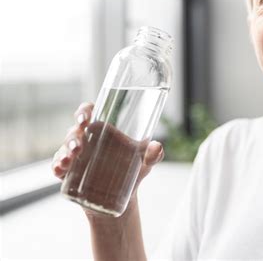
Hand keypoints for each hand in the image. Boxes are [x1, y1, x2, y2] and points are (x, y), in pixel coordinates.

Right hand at [51, 102, 164, 218]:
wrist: (124, 198)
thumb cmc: (135, 171)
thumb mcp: (145, 162)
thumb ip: (153, 154)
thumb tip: (157, 147)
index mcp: (104, 130)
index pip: (90, 112)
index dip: (84, 111)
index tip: (85, 118)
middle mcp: (88, 139)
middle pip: (75, 130)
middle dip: (73, 136)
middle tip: (79, 146)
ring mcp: (77, 155)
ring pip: (65, 147)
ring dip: (64, 152)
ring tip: (69, 161)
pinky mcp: (70, 172)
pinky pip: (58, 165)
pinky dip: (57, 166)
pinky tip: (60, 170)